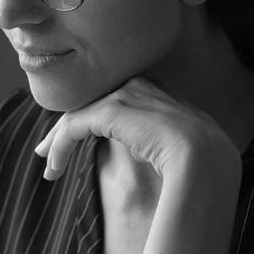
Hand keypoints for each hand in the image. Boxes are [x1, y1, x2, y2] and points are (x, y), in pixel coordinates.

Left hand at [34, 76, 238, 179]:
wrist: (207, 160)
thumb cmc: (200, 164)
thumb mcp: (175, 148)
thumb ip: (153, 143)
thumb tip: (139, 153)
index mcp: (156, 91)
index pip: (111, 102)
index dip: (89, 122)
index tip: (74, 143)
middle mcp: (139, 84)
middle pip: (90, 104)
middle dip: (65, 128)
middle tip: (46, 151)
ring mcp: (125, 94)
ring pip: (78, 115)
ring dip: (58, 143)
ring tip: (48, 168)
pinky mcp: (111, 109)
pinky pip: (73, 127)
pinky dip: (60, 148)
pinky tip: (53, 168)